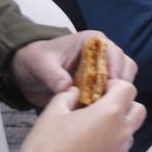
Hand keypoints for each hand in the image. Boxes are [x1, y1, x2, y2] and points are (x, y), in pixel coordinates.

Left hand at [11, 32, 135, 107]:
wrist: (27, 70)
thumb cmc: (36, 60)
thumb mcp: (42, 65)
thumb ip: (54, 75)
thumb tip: (67, 88)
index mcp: (93, 41)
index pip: (113, 52)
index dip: (114, 69)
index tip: (110, 86)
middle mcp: (102, 53)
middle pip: (124, 65)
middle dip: (121, 82)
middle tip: (110, 99)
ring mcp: (101, 69)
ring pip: (123, 77)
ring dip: (117, 91)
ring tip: (104, 106)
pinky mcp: (97, 83)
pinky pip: (111, 90)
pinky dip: (109, 99)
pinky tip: (99, 110)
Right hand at [18, 81, 145, 151]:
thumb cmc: (47, 149)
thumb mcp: (52, 113)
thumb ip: (68, 96)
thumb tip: (75, 92)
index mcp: (110, 112)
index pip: (128, 88)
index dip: (115, 86)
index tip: (102, 90)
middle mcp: (122, 131)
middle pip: (137, 109)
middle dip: (124, 105)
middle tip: (103, 108)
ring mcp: (121, 151)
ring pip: (130, 131)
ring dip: (118, 126)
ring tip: (94, 130)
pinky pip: (121, 149)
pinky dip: (112, 144)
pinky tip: (91, 148)